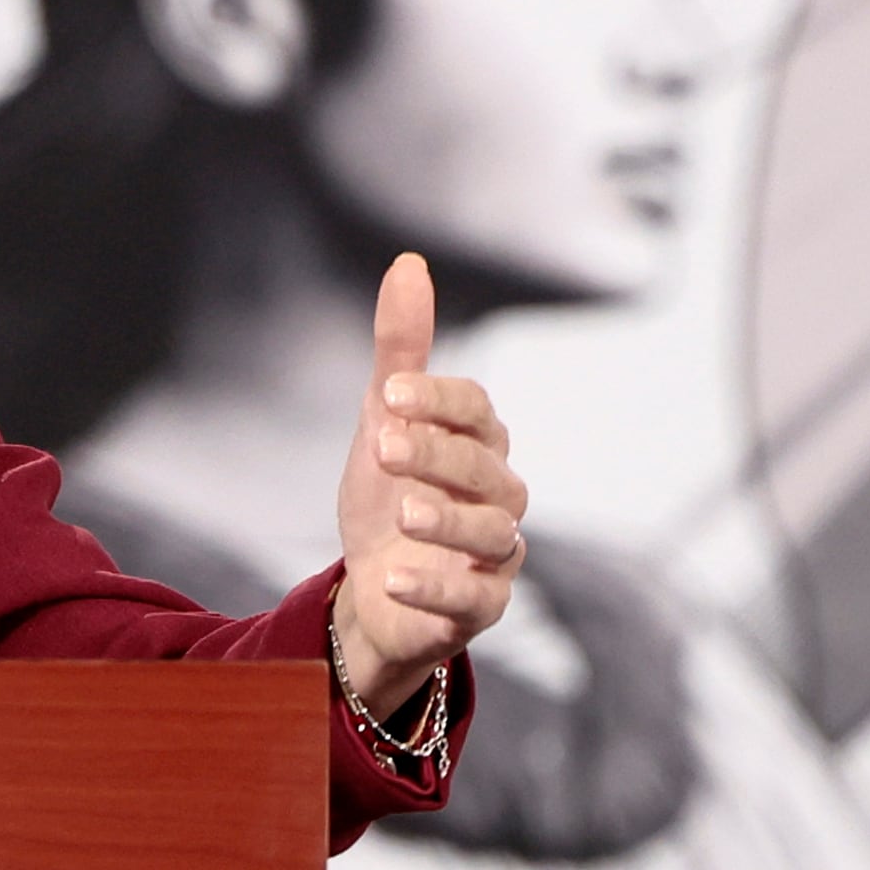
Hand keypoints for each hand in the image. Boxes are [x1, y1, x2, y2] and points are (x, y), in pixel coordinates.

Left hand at [333, 253, 527, 718]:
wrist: (371, 589)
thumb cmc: (387, 493)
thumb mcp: (384, 421)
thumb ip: (400, 350)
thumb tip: (408, 262)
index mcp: (478, 444)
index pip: (478, 411)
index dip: (440, 400)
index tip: (389, 393)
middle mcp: (498, 497)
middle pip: (487, 471)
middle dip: (438, 455)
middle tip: (385, 445)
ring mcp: (494, 555)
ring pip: (494, 534)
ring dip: (448, 520)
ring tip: (404, 512)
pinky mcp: (480, 607)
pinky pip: (472, 599)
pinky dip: (436, 587)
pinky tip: (396, 577)